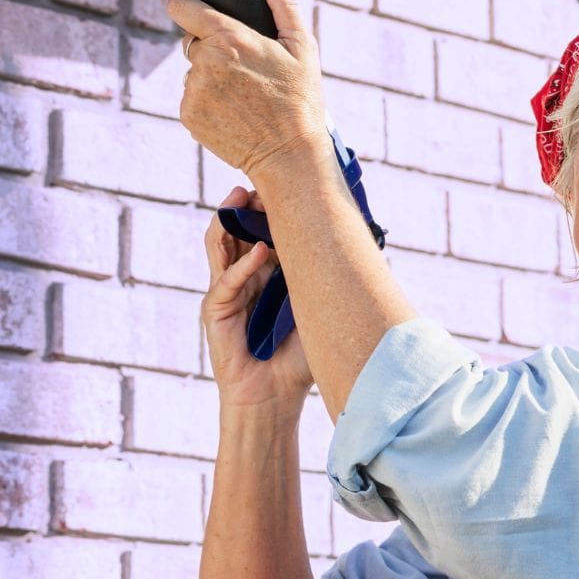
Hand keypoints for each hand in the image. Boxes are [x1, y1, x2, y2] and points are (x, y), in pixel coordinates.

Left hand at [173, 0, 327, 176]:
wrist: (288, 156)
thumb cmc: (301, 100)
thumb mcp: (303, 49)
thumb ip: (284, 6)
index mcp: (229, 38)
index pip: (181, 6)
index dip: (184, 2)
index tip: (191, 5)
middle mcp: (204, 61)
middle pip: (193, 41)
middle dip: (212, 47)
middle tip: (244, 65)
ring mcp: (193, 90)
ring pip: (194, 72)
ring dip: (211, 76)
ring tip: (244, 95)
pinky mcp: (188, 115)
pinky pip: (192, 97)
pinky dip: (208, 101)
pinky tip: (235, 112)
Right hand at [203, 185, 314, 412]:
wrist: (274, 399)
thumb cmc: (297, 360)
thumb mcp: (315, 311)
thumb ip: (324, 282)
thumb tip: (364, 245)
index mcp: (263, 274)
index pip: (260, 229)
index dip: (269, 207)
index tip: (287, 182)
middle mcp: (241, 277)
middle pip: (236, 228)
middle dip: (246, 203)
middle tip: (262, 179)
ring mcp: (224, 293)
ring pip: (219, 245)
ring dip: (231, 220)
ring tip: (244, 197)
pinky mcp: (214, 313)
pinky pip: (226, 283)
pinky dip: (243, 266)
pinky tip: (260, 251)